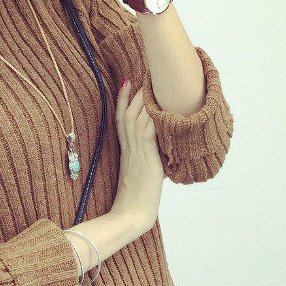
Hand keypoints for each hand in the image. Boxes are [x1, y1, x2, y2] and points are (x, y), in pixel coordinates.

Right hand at [110, 80, 164, 232]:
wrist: (132, 214)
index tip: (127, 82)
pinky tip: (155, 101)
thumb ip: (150, 165)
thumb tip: (163, 163)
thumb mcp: (143, 178)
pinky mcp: (146, 157)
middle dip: (134, 92)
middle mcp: (129, 148)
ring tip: (148, 79)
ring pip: (136, 117)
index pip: (122, 120)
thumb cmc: (137, 202)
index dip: (123, 100)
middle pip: (128, 113)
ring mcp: (136, 151)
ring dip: (142, 98)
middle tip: (141, 71)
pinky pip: (147, 129)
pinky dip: (150, 114)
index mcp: (126, 152)